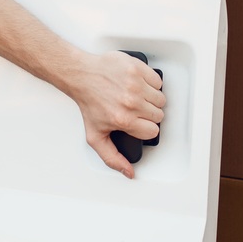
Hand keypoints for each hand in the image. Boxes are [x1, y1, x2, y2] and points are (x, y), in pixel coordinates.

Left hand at [68, 50, 165, 177]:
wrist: (82, 76)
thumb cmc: (89, 103)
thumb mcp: (95, 136)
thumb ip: (112, 158)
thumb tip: (129, 172)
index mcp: (123, 120)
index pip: (152, 131)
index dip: (145, 128)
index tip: (137, 122)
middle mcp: (131, 102)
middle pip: (158, 115)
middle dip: (148, 114)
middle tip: (135, 109)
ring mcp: (135, 85)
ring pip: (160, 98)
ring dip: (151, 99)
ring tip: (137, 97)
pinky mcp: (137, 69)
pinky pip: (157, 80)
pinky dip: (151, 83)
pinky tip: (138, 85)